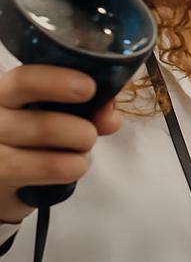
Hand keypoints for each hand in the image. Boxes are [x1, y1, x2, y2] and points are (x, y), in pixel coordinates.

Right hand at [0, 66, 121, 223]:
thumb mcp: (61, 115)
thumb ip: (89, 109)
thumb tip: (110, 117)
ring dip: (77, 149)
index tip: (90, 88)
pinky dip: (67, 167)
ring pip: (41, 148)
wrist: (9, 182)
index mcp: (5, 93)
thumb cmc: (37, 139)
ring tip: (82, 151)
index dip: (57, 81)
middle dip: (78, 130)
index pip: (23, 79)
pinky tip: (71, 168)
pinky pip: (40, 170)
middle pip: (39, 121)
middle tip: (90, 135)